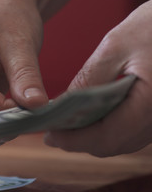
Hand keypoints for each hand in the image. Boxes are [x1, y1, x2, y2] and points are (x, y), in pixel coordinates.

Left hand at [44, 0, 151, 156]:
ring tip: (65, 128)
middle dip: (80, 142)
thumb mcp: (115, 46)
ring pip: (124, 142)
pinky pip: (134, 132)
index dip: (74, 140)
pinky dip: (110, 130)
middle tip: (52, 133)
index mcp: (150, 102)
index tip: (49, 135)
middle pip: (114, 144)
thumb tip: (61, 105)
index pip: (107, 136)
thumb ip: (89, 79)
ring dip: (94, 138)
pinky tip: (90, 119)